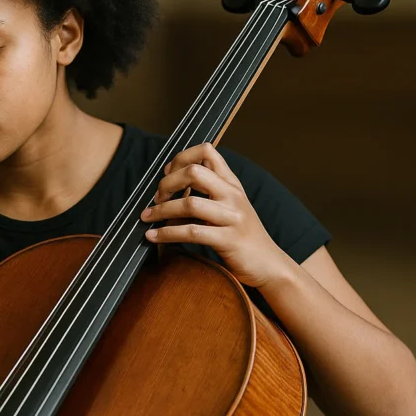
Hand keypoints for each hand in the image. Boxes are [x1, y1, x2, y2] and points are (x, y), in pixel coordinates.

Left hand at [139, 143, 291, 287]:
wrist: (269, 264)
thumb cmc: (242, 236)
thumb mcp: (230, 206)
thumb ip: (208, 191)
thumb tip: (171, 181)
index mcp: (231, 183)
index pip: (207, 151)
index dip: (181, 158)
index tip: (167, 173)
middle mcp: (233, 195)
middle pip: (194, 172)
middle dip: (167, 183)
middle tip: (156, 198)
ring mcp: (232, 216)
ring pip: (189, 203)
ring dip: (161, 210)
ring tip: (147, 217)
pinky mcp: (228, 239)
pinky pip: (191, 232)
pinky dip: (166, 234)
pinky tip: (153, 236)